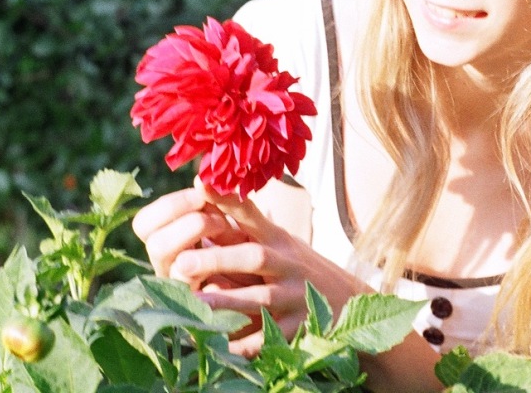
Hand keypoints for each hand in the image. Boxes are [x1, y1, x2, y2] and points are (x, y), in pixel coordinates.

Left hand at [132, 179, 368, 356]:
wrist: (348, 300)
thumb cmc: (297, 267)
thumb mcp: (278, 240)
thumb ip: (243, 223)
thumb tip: (202, 185)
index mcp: (278, 240)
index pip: (251, 215)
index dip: (228, 200)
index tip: (201, 184)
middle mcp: (288, 264)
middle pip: (255, 258)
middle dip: (220, 259)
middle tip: (182, 262)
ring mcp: (295, 296)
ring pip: (260, 299)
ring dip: (227, 303)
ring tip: (194, 305)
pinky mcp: (298, 327)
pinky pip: (270, 338)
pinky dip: (247, 344)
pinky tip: (222, 347)